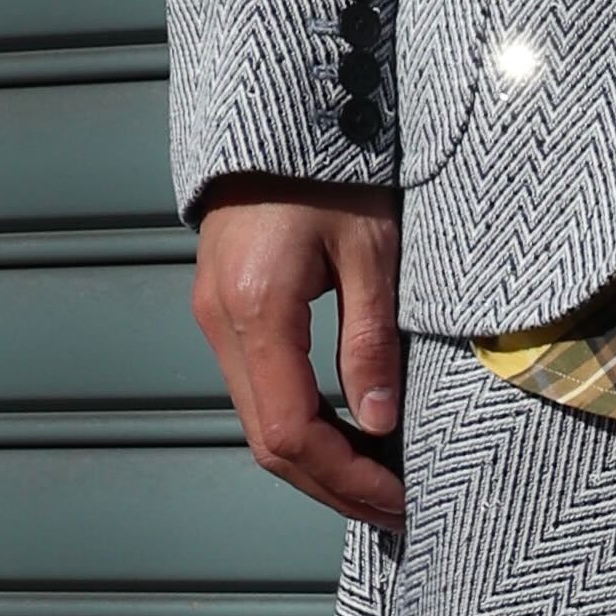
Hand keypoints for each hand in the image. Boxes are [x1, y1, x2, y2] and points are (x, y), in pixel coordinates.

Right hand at [192, 181, 405, 528]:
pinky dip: (304, 430)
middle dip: (334, 488)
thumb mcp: (371, 250)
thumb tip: (379, 426)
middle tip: (397, 508)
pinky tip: (351, 439)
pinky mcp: (226, 311)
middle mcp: (221, 323)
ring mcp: (216, 318)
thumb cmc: (333, 166)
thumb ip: (370, 342)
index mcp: (256, 310)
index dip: (347, 481)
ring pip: (260, 426)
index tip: (400, 498)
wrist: (280, 107)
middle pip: (270, 445)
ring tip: (381, 483)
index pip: (293, 435)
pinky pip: (259, 394)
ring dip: (319, 465)